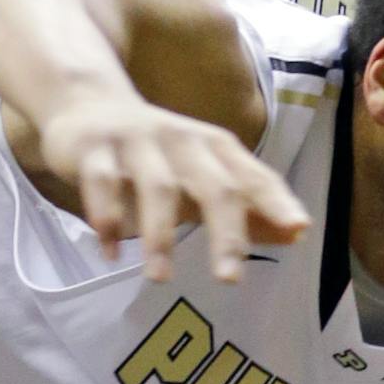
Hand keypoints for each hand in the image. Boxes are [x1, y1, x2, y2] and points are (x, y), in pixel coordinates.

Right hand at [36, 93, 307, 281]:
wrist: (86, 103)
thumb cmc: (161, 153)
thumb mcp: (206, 174)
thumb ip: (249, 206)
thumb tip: (297, 234)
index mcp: (216, 147)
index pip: (254, 176)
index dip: (276, 202)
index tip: (297, 230)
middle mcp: (183, 140)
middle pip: (214, 186)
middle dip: (225, 234)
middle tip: (230, 280)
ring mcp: (137, 141)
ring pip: (157, 188)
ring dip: (160, 236)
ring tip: (161, 279)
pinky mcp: (93, 147)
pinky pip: (103, 184)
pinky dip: (107, 218)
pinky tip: (111, 253)